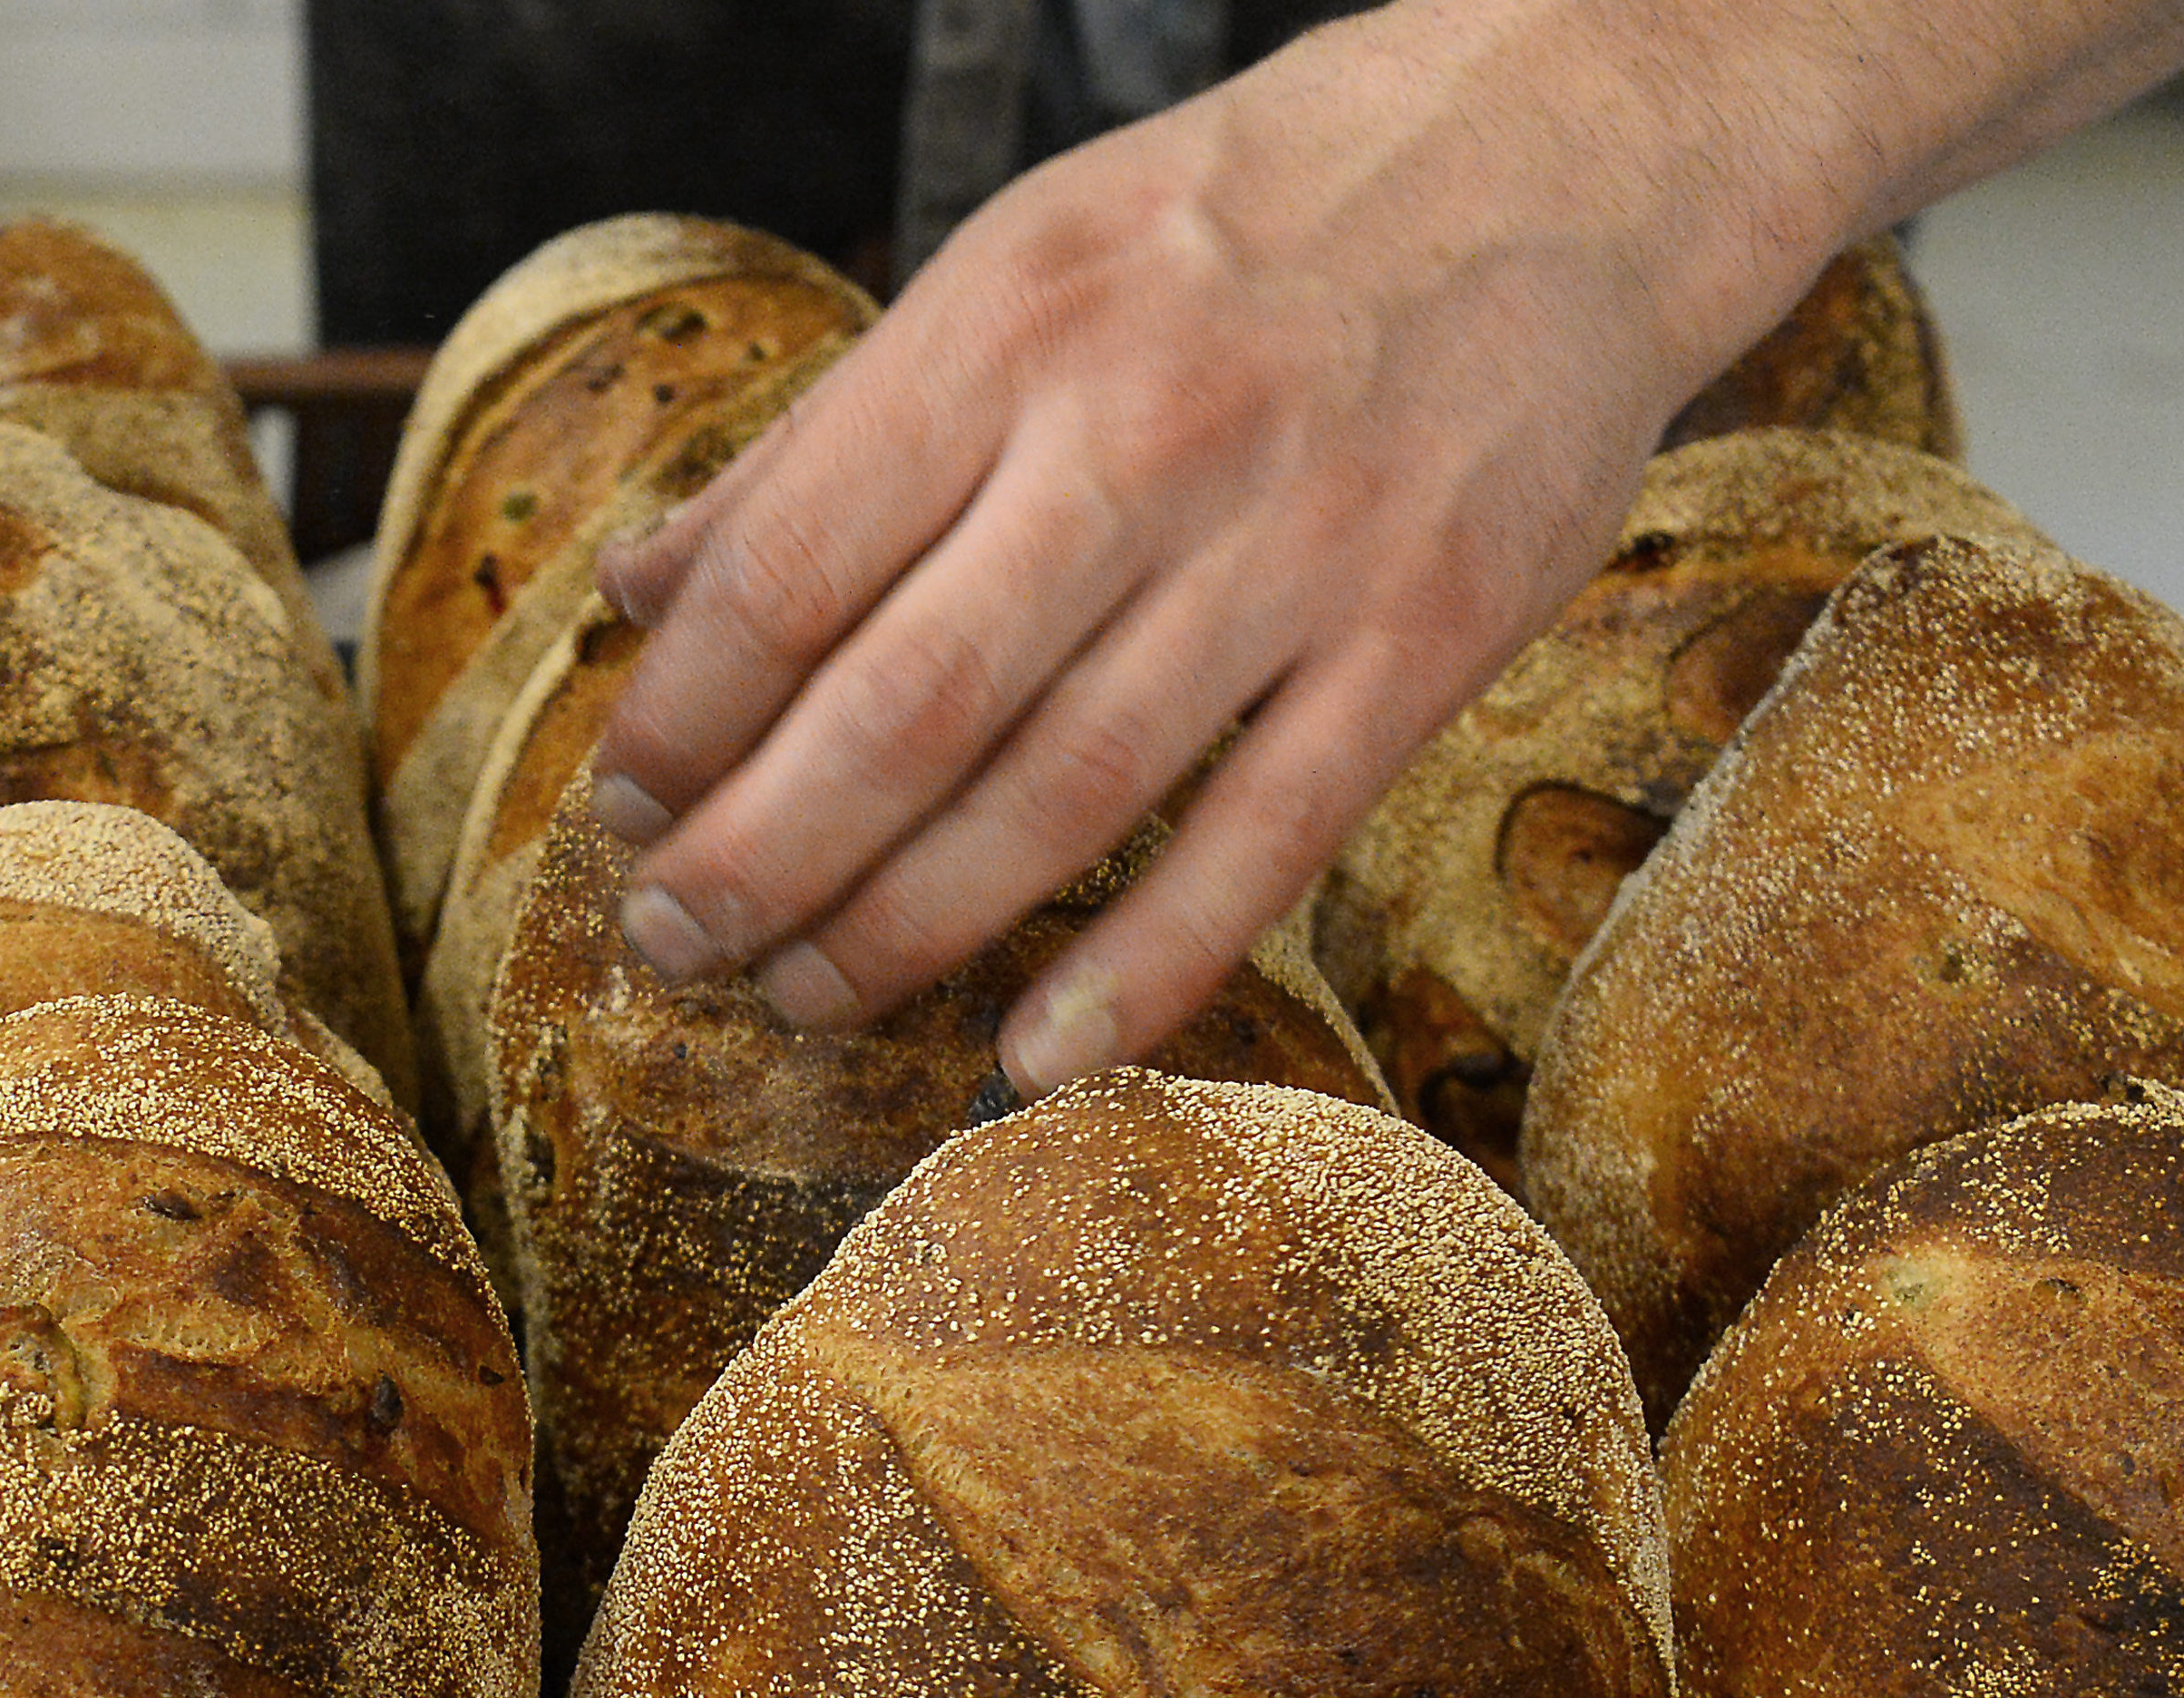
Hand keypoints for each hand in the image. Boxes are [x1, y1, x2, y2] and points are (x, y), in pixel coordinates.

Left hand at [585, 0, 1875, 1091]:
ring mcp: (1292, 548)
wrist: (1558, 151)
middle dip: (759, 860)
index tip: (625, 809)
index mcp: (1008, 331)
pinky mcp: (1423, 638)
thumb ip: (821, 442)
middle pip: (902, 709)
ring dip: (905, 929)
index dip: (683, 720)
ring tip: (806, 994)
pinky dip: (1140, 971)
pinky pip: (1261, 844)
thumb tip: (636, 590)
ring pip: (1060, 796)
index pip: (789, 570)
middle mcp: (1138, 438)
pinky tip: (1031, 1059)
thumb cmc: (1244, 220)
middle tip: (677, 943)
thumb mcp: (1010, 266)